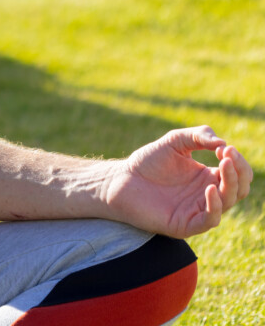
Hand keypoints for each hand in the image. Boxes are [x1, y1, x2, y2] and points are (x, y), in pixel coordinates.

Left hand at [104, 126, 251, 237]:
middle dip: (239, 172)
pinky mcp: (186, 224)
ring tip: (222, 165)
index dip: (237, 161)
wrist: (120, 179)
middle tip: (228, 156)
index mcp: (208, 177)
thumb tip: (223, 143)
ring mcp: (198, 211)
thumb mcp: (175, 141)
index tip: (226, 148)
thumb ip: (198, 136)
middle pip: (239, 189)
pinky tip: (209, 188)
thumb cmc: (147, 162)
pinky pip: (209, 219)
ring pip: (228, 202)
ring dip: (230, 184)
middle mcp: (207, 196)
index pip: (238, 174)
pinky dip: (214, 205)